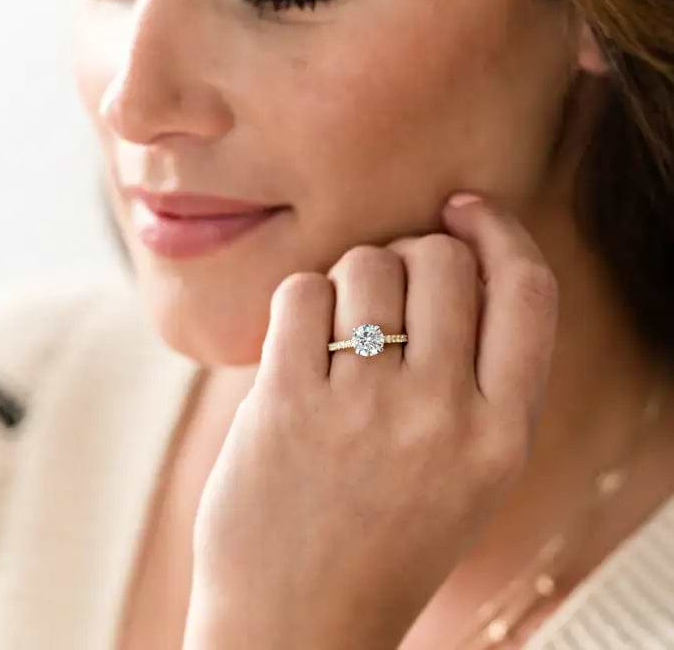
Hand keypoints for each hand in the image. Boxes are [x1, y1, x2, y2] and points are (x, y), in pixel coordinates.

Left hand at [182, 193, 558, 649]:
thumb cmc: (387, 533)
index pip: (529, 290)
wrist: (301, 621)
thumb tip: (450, 251)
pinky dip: (300, 301)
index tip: (464, 209)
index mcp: (505, 434)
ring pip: (368, 263)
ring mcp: (364, 411)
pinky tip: (297, 344)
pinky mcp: (287, 405)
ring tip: (338, 329)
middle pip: (441, 260)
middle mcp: (444, 417)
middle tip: (385, 287)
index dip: (499, 231)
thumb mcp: (470, 469)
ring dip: (350, 277)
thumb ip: (478, 373)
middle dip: (411, 253)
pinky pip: (302, 292)